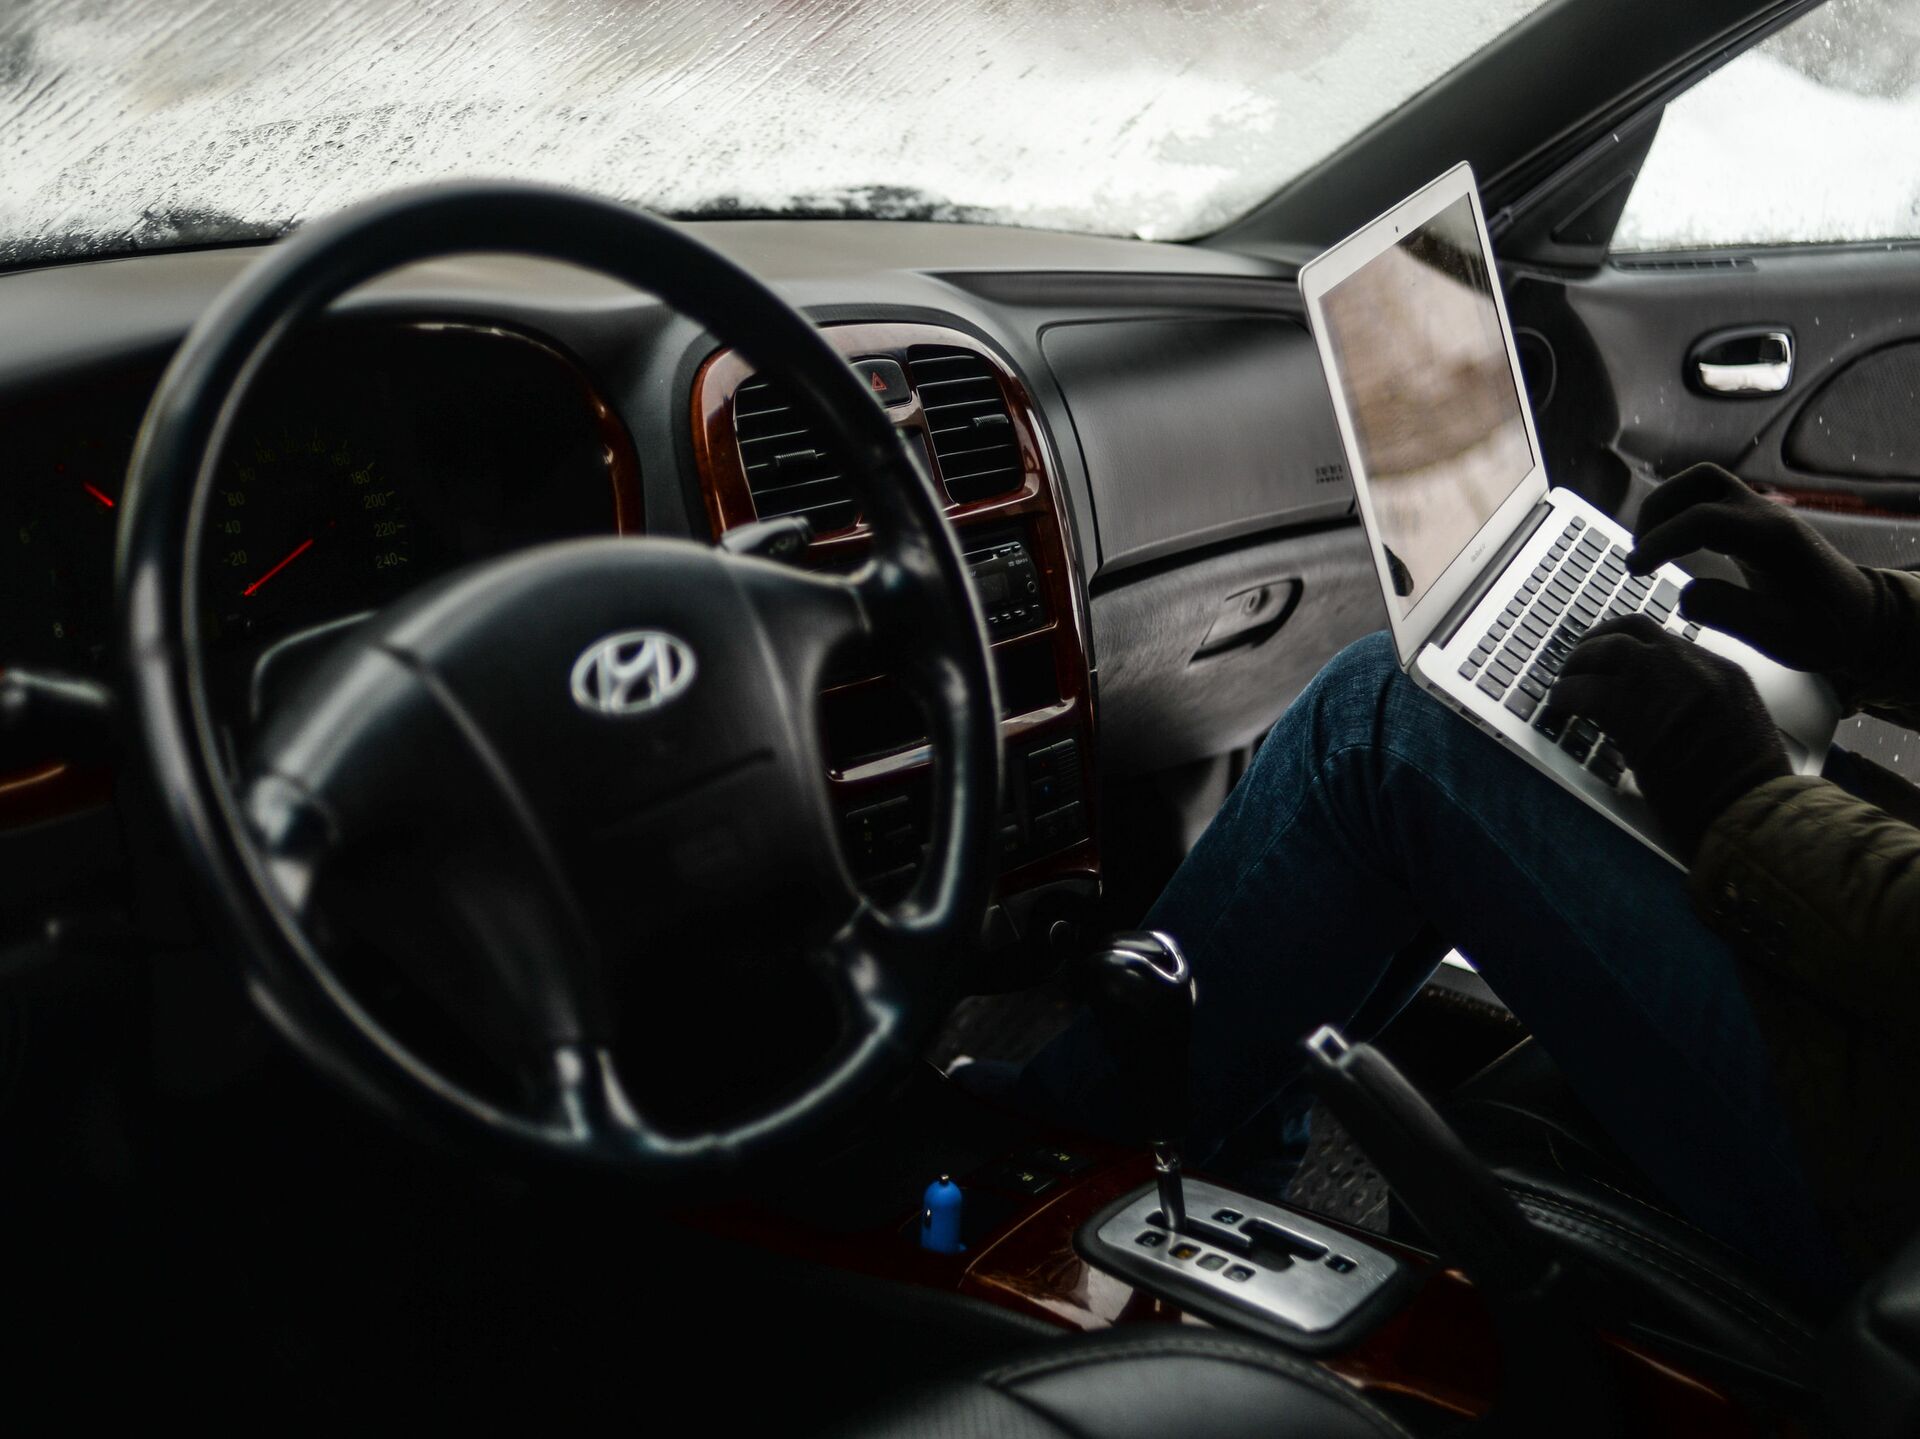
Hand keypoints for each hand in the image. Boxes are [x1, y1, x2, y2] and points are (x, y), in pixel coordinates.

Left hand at [1545, 614, 1788, 859]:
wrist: (1746, 811)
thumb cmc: (1743, 791)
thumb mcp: (1737, 732)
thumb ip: (1703, 708)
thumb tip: (1659, 711)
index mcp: (1724, 672)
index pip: (1669, 640)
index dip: (1634, 647)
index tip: (1614, 657)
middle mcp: (1693, 665)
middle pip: (1633, 628)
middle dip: (1600, 638)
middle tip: (1579, 658)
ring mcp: (1661, 680)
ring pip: (1605, 649)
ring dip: (1578, 664)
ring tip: (1563, 683)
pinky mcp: (1631, 707)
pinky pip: (1583, 689)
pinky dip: (1565, 694)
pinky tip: (1558, 706)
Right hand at [1629, 462, 1893, 701]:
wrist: (1860, 617)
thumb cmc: (1825, 630)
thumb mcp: (1782, 637)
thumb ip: (1731, 614)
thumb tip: (1684, 595)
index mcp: (1772, 539)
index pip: (1703, 520)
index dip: (1660, 542)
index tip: (1635, 572)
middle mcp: (1766, 514)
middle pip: (1699, 481)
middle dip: (1657, 511)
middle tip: (1640, 554)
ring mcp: (1760, 512)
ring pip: (1701, 481)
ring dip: (1665, 506)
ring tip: (1648, 547)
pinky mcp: (1753, 520)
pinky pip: (1708, 497)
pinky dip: (1678, 513)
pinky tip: (1669, 546)